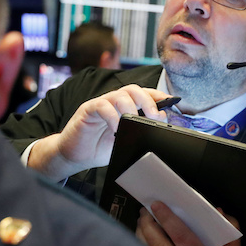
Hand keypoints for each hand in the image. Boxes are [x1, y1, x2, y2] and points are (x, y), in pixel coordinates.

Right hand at [28, 85, 169, 179]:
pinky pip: (102, 105)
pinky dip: (112, 116)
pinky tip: (115, 128)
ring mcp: (101, 104)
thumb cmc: (100, 147)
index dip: (157, 96)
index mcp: (125, 107)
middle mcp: (114, 102)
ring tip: (134, 122)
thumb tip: (161, 128)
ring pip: (119, 94)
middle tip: (154, 116)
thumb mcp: (126, 140)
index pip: (144, 94)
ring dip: (131, 107)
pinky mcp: (87, 110)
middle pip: (134, 89)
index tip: (170, 102)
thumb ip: (140, 132)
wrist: (75, 156)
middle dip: (147, 100)